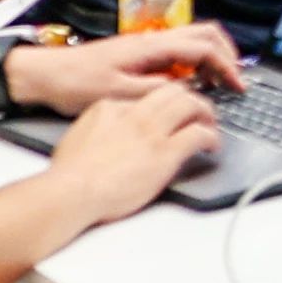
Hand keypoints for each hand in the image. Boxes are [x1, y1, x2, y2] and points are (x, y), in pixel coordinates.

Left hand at [22, 21, 246, 110]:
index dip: (226, 65)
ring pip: (193, 39)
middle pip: (205, 33)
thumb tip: (189, 92)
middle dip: (227, 54)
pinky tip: (190, 84)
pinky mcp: (139, 52)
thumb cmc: (78, 83)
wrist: (47, 74)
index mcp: (151, 46)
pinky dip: (195, 63)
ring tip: (218, 84)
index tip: (237, 87)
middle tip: (235, 81)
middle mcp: (153, 39)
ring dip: (212, 57)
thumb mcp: (119, 94)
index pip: (203, 46)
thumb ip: (156, 91)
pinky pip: (178, 50)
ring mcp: (147, 43)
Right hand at [39, 77, 218, 223]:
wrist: (72, 191)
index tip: (171, 111)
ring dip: (206, 114)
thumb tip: (110, 127)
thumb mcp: (80, 133)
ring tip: (209, 126)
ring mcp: (152, 131)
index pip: (148, 94)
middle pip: (175, 92)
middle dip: (191, 99)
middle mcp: (136, 113)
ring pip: (192, 105)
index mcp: (112, 106)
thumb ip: (100, 123)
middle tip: (198, 112)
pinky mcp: (166, 153)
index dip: (165, 102)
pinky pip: (199, 135)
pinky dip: (211, 137)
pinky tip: (211, 146)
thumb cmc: (70, 173)